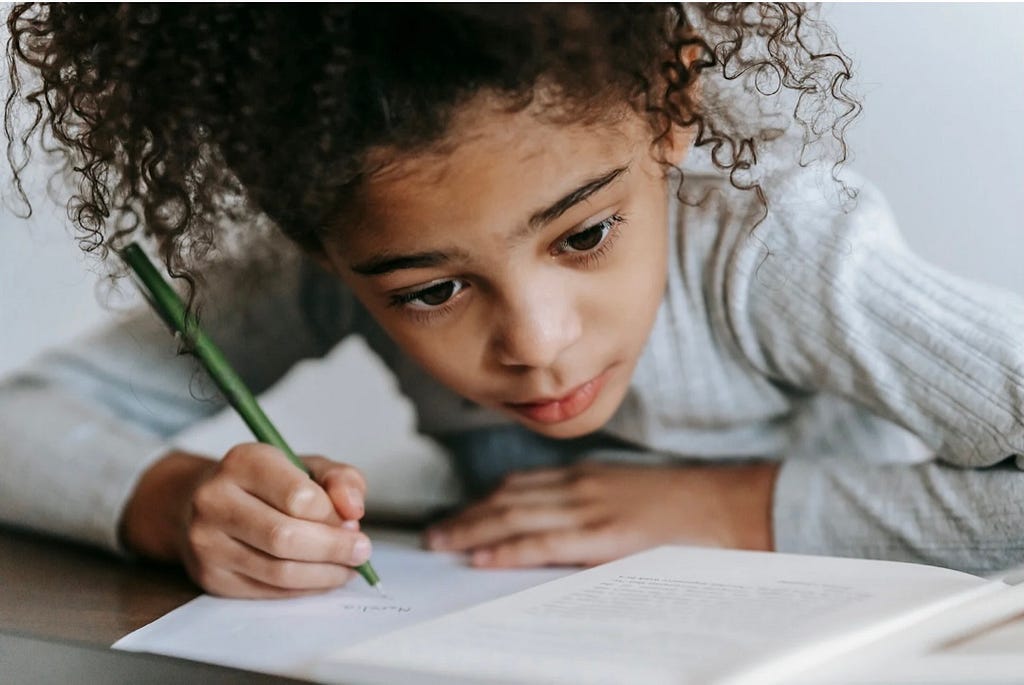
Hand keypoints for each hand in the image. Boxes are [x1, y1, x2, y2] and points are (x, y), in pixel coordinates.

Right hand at [121, 444, 371, 597]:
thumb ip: (340, 479)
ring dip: (323, 574)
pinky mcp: (211, 576)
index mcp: (244, 462)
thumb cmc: (264, 483)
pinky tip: (321, 578)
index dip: (333, 516)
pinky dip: (303, 589)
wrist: (200, 502)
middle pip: (285, 538)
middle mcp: (216, 500)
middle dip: (333, 549)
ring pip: (278, 571)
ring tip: (347, 568)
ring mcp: (207, 542)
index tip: (354, 523)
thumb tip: (354, 511)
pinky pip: (267, 591)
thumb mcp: (306, 465)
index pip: (298, 496)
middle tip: (361, 552)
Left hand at [424, 461, 777, 568]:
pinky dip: (508, 550)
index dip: (484, 500)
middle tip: (434, 533)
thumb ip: (593, 500)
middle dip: (468, 517)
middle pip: (508, 500)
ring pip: (516, 518)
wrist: (726, 504)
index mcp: (586, 476)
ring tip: (443, 544)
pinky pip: (544, 543)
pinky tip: (484, 557)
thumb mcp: (629, 492)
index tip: (460, 512)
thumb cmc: (684, 505)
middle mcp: (580, 487)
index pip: (521, 485)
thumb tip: (561, 520)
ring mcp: (590, 510)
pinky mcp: (603, 536)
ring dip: (474, 532)